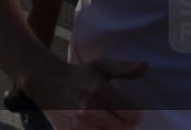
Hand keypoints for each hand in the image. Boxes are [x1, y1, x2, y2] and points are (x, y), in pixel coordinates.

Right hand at [24, 58, 147, 129]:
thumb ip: (124, 68)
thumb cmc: (78, 74)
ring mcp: (78, 125)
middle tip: (116, 116)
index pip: (134, 116)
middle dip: (124, 124)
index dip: (134, 113)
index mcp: (100, 92)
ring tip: (105, 121)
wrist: (46, 81)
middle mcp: (89, 110)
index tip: (127, 109)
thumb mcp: (100, 66)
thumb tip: (145, 66)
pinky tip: (95, 125)